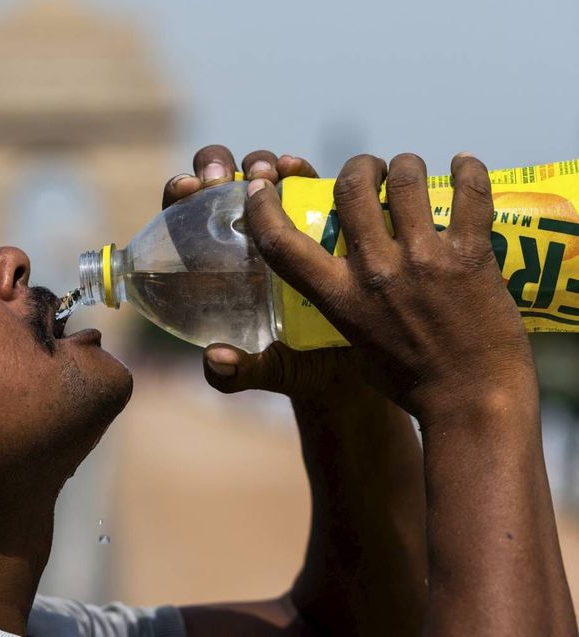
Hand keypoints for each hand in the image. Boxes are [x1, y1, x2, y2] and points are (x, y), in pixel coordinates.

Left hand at [162, 144, 357, 399]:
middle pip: (216, 184)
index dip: (179, 196)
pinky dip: (296, 169)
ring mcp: (283, 220)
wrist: (362, 363)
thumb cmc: (303, 366)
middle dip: (214, 167)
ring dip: (257, 163)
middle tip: (221, 180)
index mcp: (217, 265)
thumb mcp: (269, 370)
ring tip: (266, 173)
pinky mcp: (321, 214)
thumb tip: (216, 359)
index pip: (184, 219)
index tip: (188, 190)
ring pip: (259, 175)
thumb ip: (236, 373)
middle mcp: (245, 235)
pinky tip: (293, 168)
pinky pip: (305, 182)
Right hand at [244, 152, 533, 415]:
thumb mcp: (342, 353)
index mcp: (339, 298)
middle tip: (370, 171)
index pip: (282, 242)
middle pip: (351, 189)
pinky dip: (467, 170)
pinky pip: (469, 194)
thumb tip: (253, 331)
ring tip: (410, 170)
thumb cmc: (406, 383)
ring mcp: (425, 261)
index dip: (264, 207)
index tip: (264, 186)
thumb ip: (308, 330)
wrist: (472, 402)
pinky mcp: (471, 256)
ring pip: (408, 180)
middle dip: (358, 167)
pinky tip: (463, 164)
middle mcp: (376, 273)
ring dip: (406, 164)